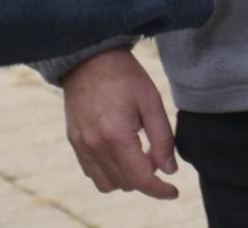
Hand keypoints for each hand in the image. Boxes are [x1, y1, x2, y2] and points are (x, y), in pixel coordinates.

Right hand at [60, 47, 180, 198]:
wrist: (88, 57)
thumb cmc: (124, 76)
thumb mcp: (151, 101)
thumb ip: (163, 139)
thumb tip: (169, 170)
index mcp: (117, 137)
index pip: (141, 180)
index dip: (160, 191)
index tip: (173, 191)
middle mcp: (96, 147)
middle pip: (126, 184)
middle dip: (146, 178)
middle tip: (156, 156)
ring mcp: (82, 146)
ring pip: (107, 184)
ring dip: (126, 179)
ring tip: (136, 156)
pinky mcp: (74, 141)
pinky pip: (91, 172)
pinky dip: (108, 172)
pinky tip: (118, 153)